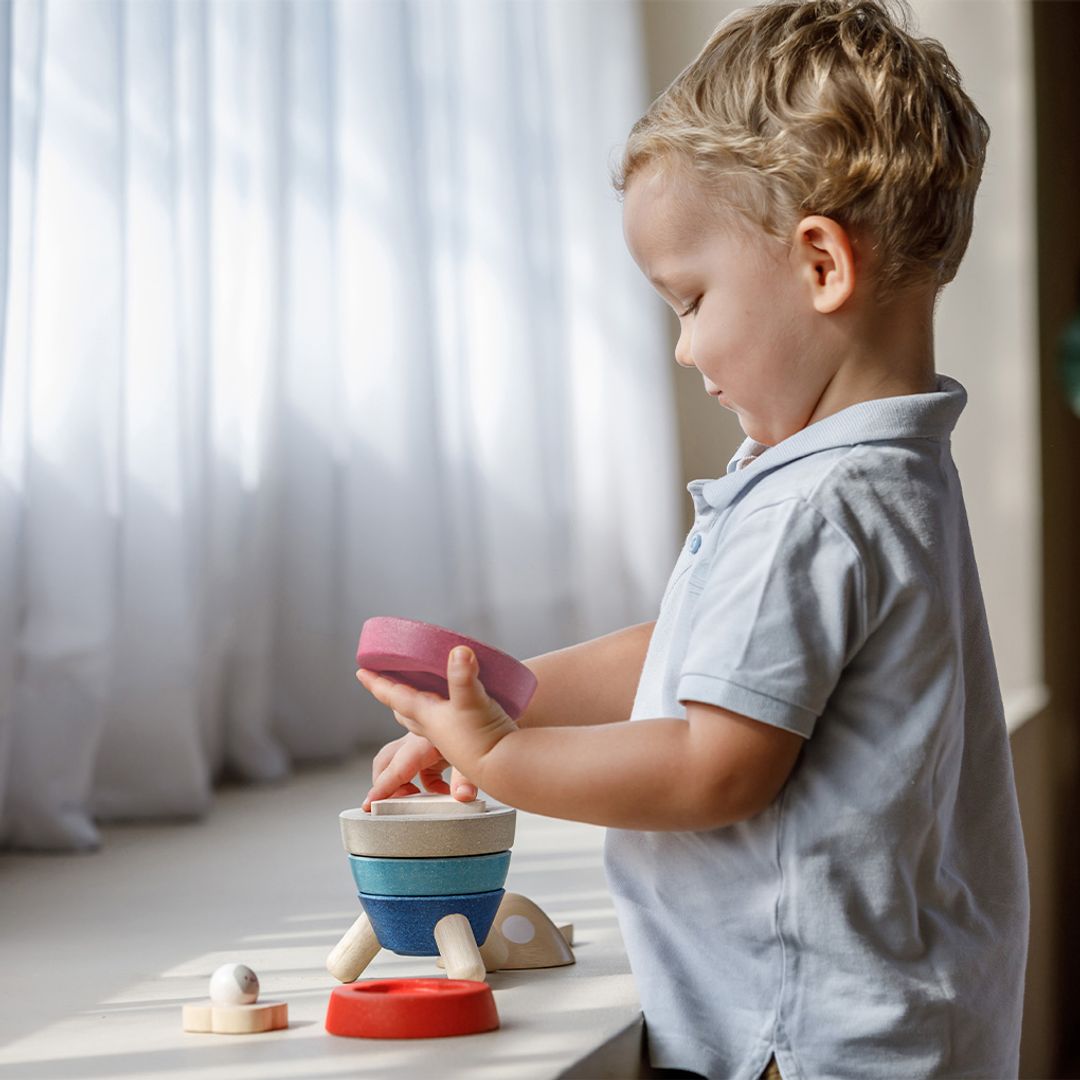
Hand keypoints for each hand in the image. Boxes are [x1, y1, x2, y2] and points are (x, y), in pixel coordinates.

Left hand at [356, 646, 516, 792]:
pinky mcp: (465, 745)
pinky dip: (443, 724)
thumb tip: (460, 651)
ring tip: (418, 698)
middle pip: (403, 714)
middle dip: (393, 698)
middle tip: (383, 685)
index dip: (377, 683)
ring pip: (420, 725)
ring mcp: (447, 738)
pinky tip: (456, 713)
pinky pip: (444, 735)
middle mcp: (432, 728)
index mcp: (427, 715)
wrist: (505, 767)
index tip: (360, 672)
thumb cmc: (484, 737)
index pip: (395, 696)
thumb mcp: (473, 700)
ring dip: (415, 710)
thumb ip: (464, 675)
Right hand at [362, 732, 476, 810]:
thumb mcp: (475, 754)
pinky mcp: (431, 745)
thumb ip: (466, 777)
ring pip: (397, 762)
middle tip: (389, 807)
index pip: (398, 768)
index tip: (369, 805)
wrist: (491, 715)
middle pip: (387, 761)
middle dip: (383, 784)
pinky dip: (421, 782)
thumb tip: (463, 797)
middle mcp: (418, 737)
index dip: (383, 788)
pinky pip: (416, 767)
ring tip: (413, 800)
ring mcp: (422, 740)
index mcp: (425, 740)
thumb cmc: (483, 730)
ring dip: (399, 782)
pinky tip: (441, 792)